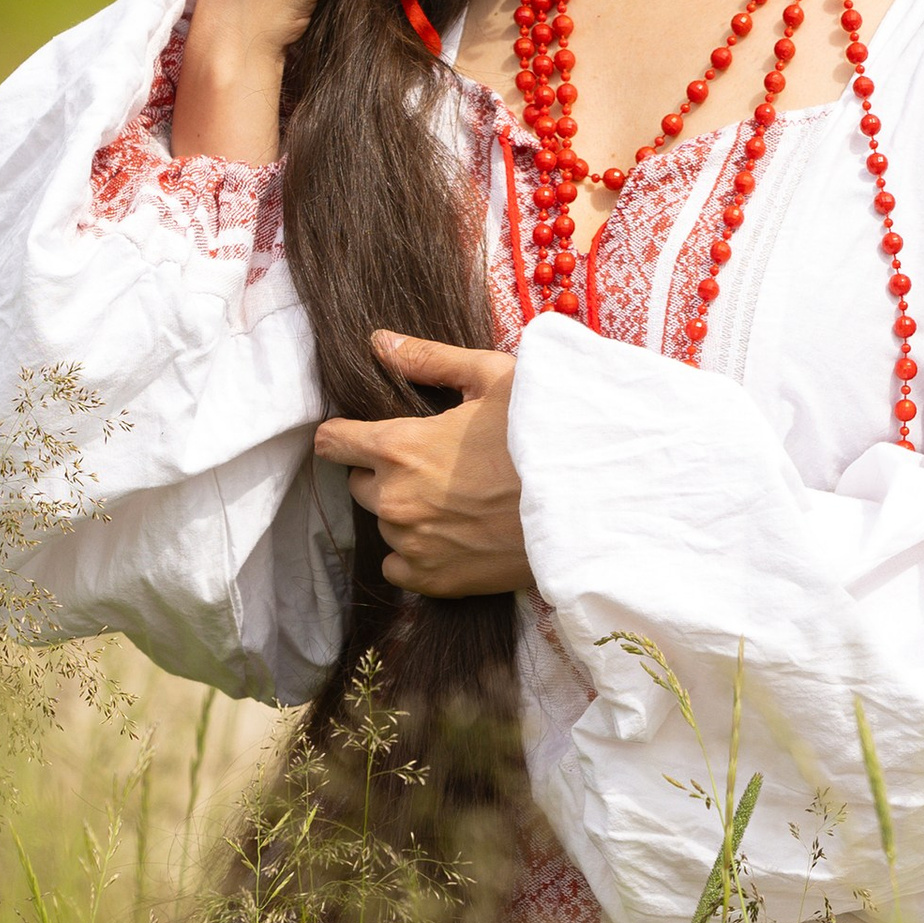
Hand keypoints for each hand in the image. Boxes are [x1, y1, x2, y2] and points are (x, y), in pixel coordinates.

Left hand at [311, 334, 529, 597]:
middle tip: (433, 464)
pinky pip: (398, 565)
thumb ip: (428, 360)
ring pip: (384, 523)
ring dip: (405, 511)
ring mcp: (413, 544)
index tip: (366, 434)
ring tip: (455, 498)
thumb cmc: (545, 432)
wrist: (591, 503)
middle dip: (383, 472)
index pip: (332, 442)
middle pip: (358, 484)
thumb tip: (378, 342)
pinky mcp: (434, 580)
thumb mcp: (491, 378)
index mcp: (399, 447)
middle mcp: (395, 499)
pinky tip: (451, 534)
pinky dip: (415, 552)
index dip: (347, 434)